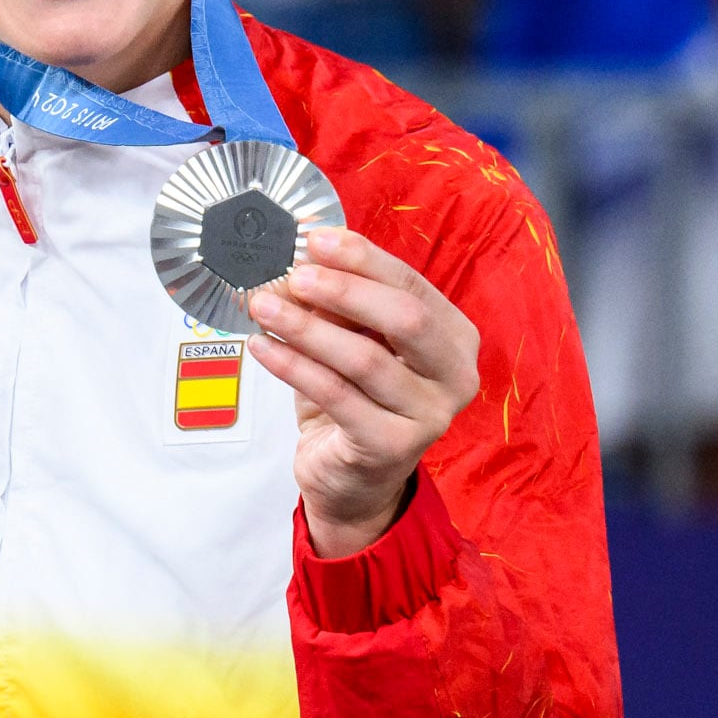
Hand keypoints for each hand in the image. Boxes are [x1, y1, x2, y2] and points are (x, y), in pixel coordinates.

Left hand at [243, 227, 480, 557]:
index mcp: (454, 337)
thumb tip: (296, 261)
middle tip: (293, 274)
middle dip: (345, 290)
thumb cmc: (354, 401)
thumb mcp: (349, 344)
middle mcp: (455, 375)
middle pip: (405, 317)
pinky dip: (293, 367)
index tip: (314, 238)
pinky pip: (336, 396)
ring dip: (307, 327)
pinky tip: (262, 347)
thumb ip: (335, 307)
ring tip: (262, 306)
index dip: (362, 258)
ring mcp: (430, 415)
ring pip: (364, 359)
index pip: (412, 285)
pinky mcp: (392, 446)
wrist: (351, 479)